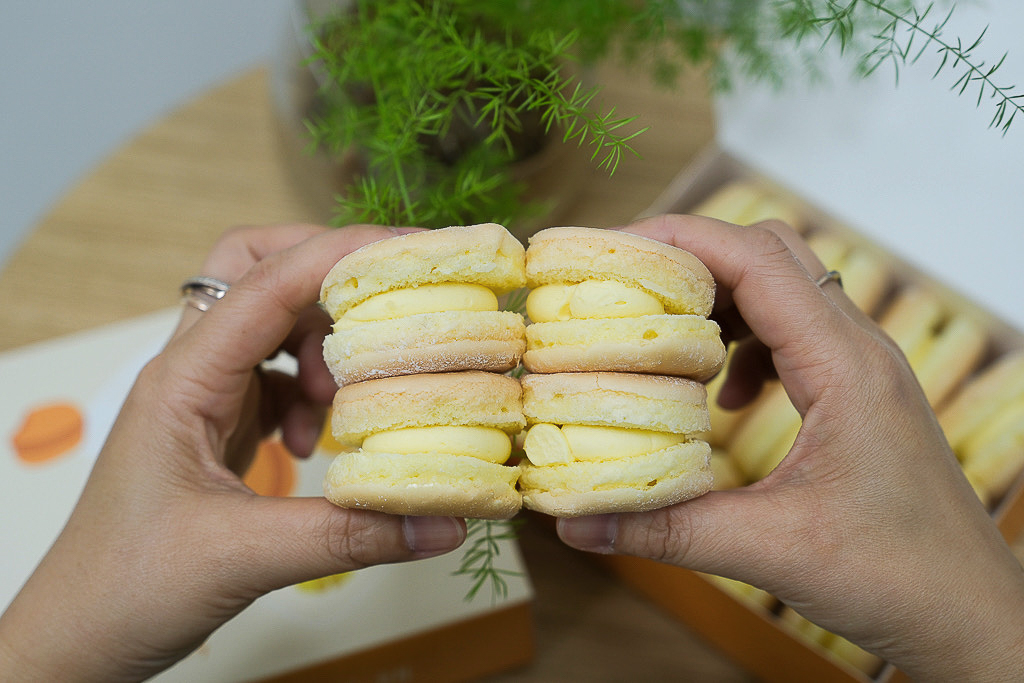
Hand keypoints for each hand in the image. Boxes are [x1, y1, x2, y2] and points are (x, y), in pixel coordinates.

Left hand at [0, 224, 466, 681]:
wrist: (79, 636)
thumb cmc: (128, 588)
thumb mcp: (244, 557)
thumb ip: (349, 535)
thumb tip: (443, 522)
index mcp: (183, 380)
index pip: (264, 281)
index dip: (339, 255)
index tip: (411, 251)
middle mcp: (191, 372)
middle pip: (257, 272)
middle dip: (325, 275)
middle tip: (388, 305)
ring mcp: (202, 397)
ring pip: (270, 324)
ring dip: (321, 344)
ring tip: (348, 399)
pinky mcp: (218, 426)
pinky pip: (274, 378)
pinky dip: (311, 394)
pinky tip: (318, 443)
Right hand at [557, 214, 1023, 680]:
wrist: (968, 612)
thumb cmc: (897, 576)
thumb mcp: (770, 550)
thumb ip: (666, 531)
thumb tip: (576, 521)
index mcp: (845, 366)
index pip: (759, 260)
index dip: (681, 240)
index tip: (614, 250)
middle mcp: (859, 351)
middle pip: (772, 255)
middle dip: (694, 257)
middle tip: (625, 285)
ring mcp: (862, 369)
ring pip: (785, 290)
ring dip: (720, 298)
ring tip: (664, 336)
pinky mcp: (857, 394)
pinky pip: (795, 335)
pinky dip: (745, 343)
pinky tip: (724, 396)